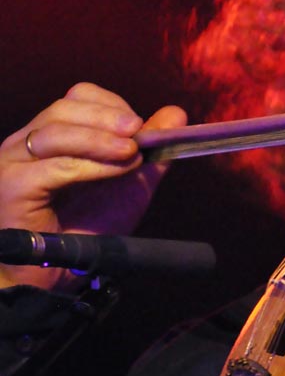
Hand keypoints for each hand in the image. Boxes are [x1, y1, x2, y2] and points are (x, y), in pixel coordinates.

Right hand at [0, 83, 186, 289]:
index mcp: (51, 136)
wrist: (59, 277)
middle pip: (63, 109)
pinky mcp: (12, 187)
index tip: (139, 124)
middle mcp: (25, 144)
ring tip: (132, 153)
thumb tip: (177, 114)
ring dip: (101, 140)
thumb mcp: (130, 183)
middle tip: (138, 131)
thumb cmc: (89, 227)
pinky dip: (91, 165)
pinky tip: (117, 170)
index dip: (109, 105)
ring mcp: (13, 163)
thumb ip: (152, 148)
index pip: (75, 99)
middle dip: (106, 117)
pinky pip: (54, 167)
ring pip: (55, 132)